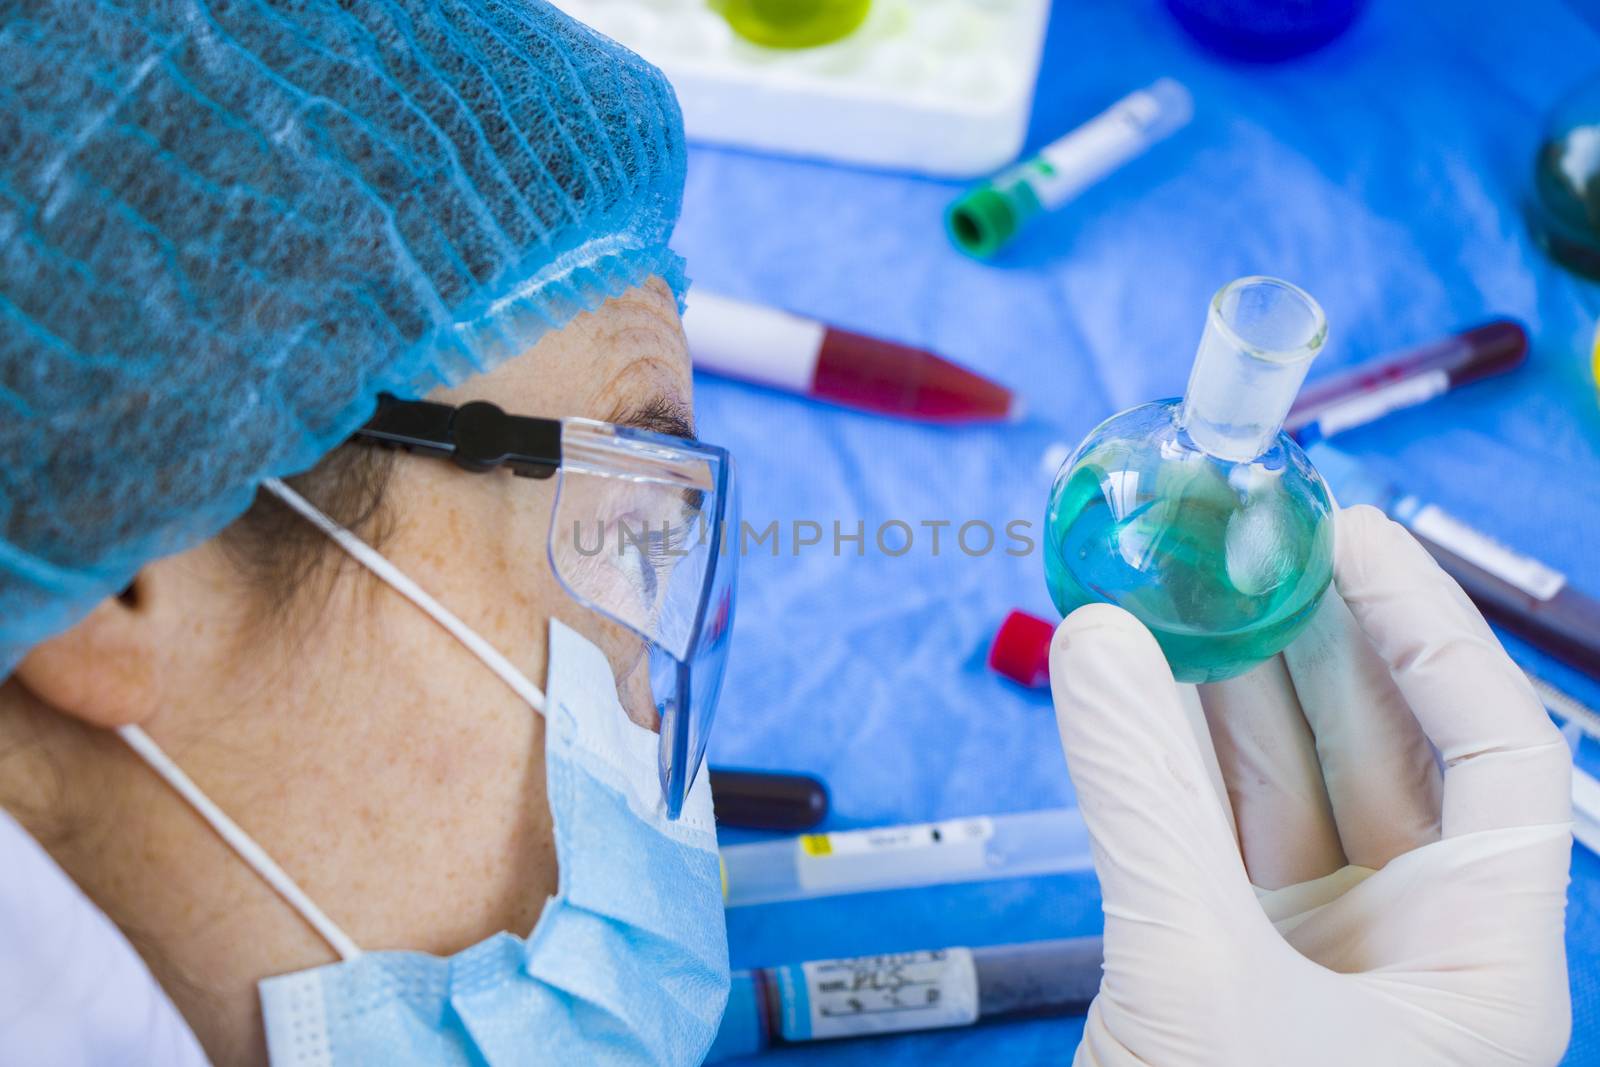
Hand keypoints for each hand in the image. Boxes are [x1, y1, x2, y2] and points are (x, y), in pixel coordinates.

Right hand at [1051, 505, 1572, 1065]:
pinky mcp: (1218, 970)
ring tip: (1163, 588)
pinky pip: (1196, 834)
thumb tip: (1099, 642)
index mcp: (1482, 966)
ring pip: (1271, 787)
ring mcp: (1309, 959)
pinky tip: (1118, 686)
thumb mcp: (1197, 982)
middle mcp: (1410, 952)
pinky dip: (1155, 762)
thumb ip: (1143, 801)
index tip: (1346, 537)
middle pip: (1375, 752)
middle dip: (1302, 643)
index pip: (1497, 756)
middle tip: (1233, 543)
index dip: (1427, 633)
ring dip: (1214, 691)